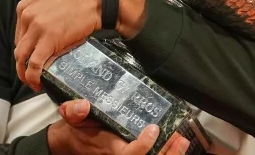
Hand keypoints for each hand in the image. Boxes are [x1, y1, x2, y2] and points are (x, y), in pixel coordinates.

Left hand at [14, 0, 99, 90]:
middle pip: (19, 47)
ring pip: (22, 57)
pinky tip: (37, 83)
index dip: (25, 51)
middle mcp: (27, 16)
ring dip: (25, 73)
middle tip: (31, 75)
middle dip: (23, 64)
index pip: (19, 36)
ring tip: (34, 82)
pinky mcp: (49, 40)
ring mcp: (36, 28)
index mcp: (24, 7)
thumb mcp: (49, 1)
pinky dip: (33, 76)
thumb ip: (40, 15)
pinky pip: (35, 63)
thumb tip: (40, 35)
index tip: (32, 59)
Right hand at [48, 99, 190, 154]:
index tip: (154, 129)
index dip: (143, 145)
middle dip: (167, 154)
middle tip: (180, 139)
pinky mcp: (134, 153)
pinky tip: (177, 143)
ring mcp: (128, 154)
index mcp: (110, 148)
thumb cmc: (77, 130)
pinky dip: (167, 152)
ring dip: (171, 153)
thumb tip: (83, 105)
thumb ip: (73, 111)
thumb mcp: (71, 118)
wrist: (74, 143)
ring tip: (183, 141)